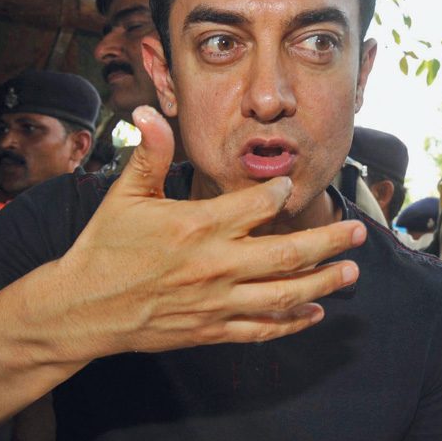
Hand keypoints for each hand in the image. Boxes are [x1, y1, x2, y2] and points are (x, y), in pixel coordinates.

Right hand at [50, 105, 365, 358]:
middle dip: (329, 242)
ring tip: (351, 272)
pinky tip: (315, 312)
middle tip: (357, 233)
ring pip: (284, 294)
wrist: (84, 308)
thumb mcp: (124, 195)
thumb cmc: (104, 248)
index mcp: (197, 226)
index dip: (279, 192)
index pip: (257, 205)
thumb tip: (150, 111)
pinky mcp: (212, 330)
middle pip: (288, 254)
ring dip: (324, 283)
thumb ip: (148, 154)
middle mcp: (215, 265)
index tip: (289, 185)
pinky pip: (262, 328)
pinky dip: (292, 322)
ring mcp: (217, 302)